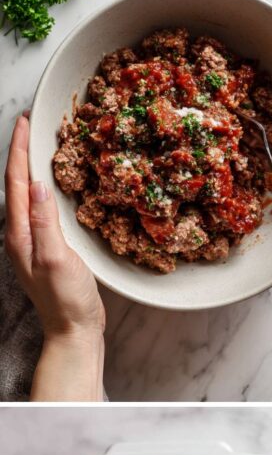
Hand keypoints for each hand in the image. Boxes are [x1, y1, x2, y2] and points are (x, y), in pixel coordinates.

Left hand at [4, 114, 104, 400]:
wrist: (73, 331)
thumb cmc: (67, 301)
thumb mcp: (57, 259)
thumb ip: (45, 222)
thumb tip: (37, 185)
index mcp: (19, 235)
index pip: (15, 183)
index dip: (19, 151)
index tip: (25, 123)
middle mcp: (20, 236)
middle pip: (15, 185)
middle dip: (21, 153)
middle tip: (32, 126)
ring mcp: (32, 243)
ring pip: (26, 196)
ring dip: (30, 170)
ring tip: (40, 147)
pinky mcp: (47, 249)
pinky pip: (40, 210)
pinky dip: (43, 190)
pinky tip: (54, 187)